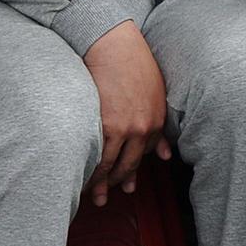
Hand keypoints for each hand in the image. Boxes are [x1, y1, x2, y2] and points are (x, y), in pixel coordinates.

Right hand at [83, 21, 169, 207]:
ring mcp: (123, 129)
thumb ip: (160, 129)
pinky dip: (88, 169)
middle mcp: (143, 130)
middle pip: (127, 167)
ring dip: (99, 183)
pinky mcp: (103, 124)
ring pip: (109, 166)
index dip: (132, 174)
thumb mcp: (157, 96)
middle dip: (115, 185)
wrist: (114, 46)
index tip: (125, 186)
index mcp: (157, 123)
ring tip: (90, 195)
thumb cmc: (134, 66)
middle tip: (104, 199)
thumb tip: (165, 157)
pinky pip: (95, 155)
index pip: (143, 158)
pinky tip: (80, 176)